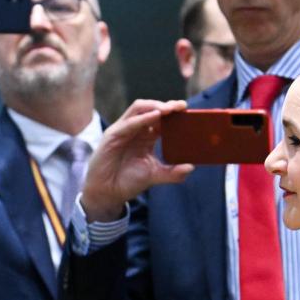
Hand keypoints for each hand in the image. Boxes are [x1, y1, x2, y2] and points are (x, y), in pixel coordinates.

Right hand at [79, 99, 194, 220]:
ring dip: (155, 106)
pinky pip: (129, 123)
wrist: (108, 193)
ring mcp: (124, 130)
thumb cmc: (128, 181)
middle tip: (182, 107)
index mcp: (146, 136)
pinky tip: (154, 116)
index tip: (188, 112)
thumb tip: (191, 167)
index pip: (161, 119)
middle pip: (151, 109)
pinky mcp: (113, 135)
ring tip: (169, 109)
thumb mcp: (154, 176)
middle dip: (167, 105)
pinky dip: (142, 118)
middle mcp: (136, 129)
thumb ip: (172, 173)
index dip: (174, 113)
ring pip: (139, 109)